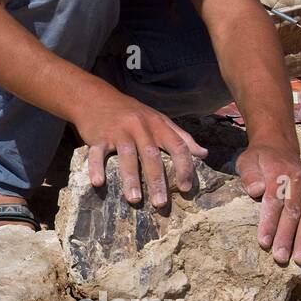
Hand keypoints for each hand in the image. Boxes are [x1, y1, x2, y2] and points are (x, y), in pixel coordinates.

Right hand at [73, 90, 208, 207]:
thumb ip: (180, 136)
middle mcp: (140, 126)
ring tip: (134, 200)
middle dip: (157, 180)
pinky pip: (97, 153)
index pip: (177, 145)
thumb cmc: (132, 112)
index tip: (186, 188)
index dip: (184, 167)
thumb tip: (204, 154)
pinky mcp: (98, 136)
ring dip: (130, 179)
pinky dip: (96, 168)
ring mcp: (118, 131)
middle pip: (151, 155)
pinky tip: (98, 183)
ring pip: (127, 155)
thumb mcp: (158, 119)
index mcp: (158, 124)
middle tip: (161, 204)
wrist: (96, 97)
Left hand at [236, 142, 300, 265]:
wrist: (280, 147)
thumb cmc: (260, 159)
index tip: (264, 243)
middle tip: (281, 258)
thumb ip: (250, 175)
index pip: (274, 201)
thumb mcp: (248, 160)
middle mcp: (299, 182)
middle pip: (293, 213)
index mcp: (279, 173)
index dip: (269, 223)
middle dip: (287, 237)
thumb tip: (256, 190)